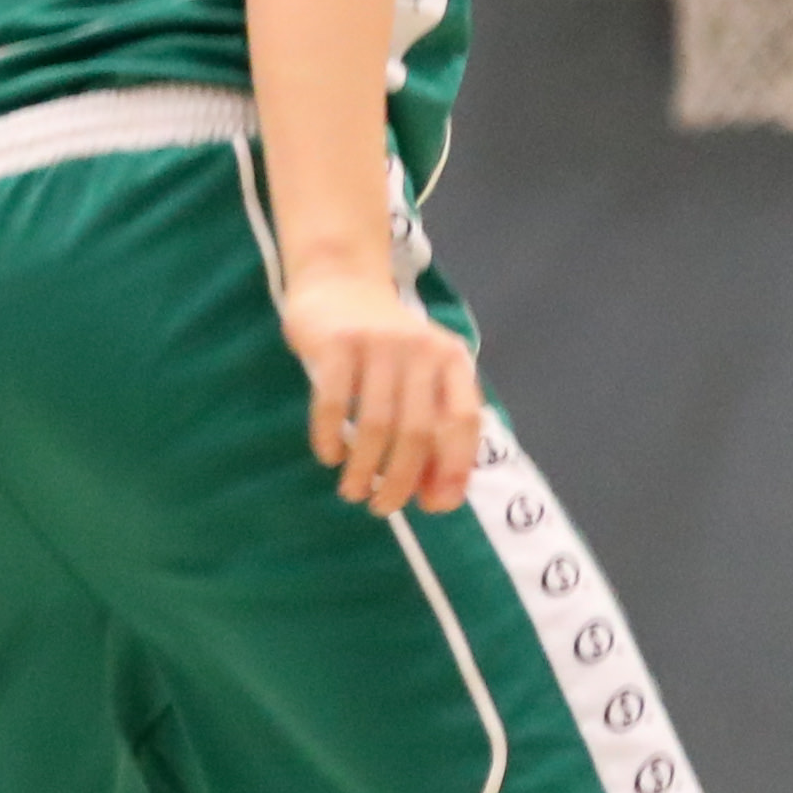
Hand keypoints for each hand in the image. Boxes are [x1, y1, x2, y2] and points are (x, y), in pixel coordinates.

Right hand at [280, 266, 484, 515]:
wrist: (340, 283)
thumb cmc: (387, 347)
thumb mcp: (423, 374)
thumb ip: (437, 427)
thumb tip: (439, 498)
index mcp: (453, 359)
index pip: (464, 422)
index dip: (454, 468)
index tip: (434, 505)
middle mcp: (422, 349)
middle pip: (417, 432)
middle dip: (401, 480)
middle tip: (383, 508)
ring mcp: (378, 344)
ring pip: (375, 424)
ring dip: (364, 469)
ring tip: (354, 492)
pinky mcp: (336, 343)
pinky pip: (332, 403)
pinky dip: (329, 438)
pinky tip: (329, 458)